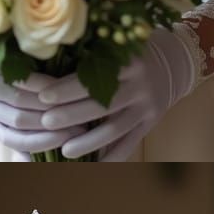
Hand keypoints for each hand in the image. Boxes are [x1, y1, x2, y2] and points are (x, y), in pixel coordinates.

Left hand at [0, 73, 67, 155]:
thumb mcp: (4, 124)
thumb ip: (22, 141)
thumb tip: (33, 163)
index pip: (17, 140)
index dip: (43, 142)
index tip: (68, 141)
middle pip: (21, 120)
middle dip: (52, 125)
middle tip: (79, 125)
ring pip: (21, 101)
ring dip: (49, 105)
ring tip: (74, 108)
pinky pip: (21, 79)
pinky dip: (42, 85)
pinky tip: (60, 88)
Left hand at [29, 30, 196, 160]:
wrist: (170, 64)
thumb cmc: (126, 54)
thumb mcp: (113, 46)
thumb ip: (88, 55)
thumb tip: (45, 67)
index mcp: (126, 61)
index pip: (93, 76)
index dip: (66, 87)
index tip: (42, 95)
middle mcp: (139, 84)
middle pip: (102, 104)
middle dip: (71, 115)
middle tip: (45, 122)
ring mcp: (147, 106)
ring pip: (115, 128)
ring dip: (89, 142)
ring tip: (64, 151)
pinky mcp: (150, 123)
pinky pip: (130, 143)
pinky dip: (112, 157)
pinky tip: (92, 167)